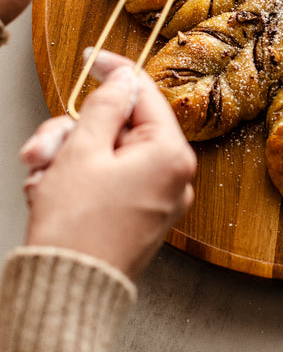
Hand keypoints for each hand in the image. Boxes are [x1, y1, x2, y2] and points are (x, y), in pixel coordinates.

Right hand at [20, 51, 195, 279]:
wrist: (67, 292)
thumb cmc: (77, 227)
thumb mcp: (84, 150)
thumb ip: (106, 106)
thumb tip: (123, 79)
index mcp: (171, 155)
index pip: (145, 94)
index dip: (115, 72)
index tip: (92, 59)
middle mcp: (173, 176)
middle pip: (121, 128)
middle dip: (75, 133)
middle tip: (43, 149)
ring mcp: (158, 199)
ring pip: (109, 154)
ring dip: (68, 158)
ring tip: (40, 176)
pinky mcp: (140, 216)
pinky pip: (109, 180)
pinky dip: (77, 180)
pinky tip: (49, 192)